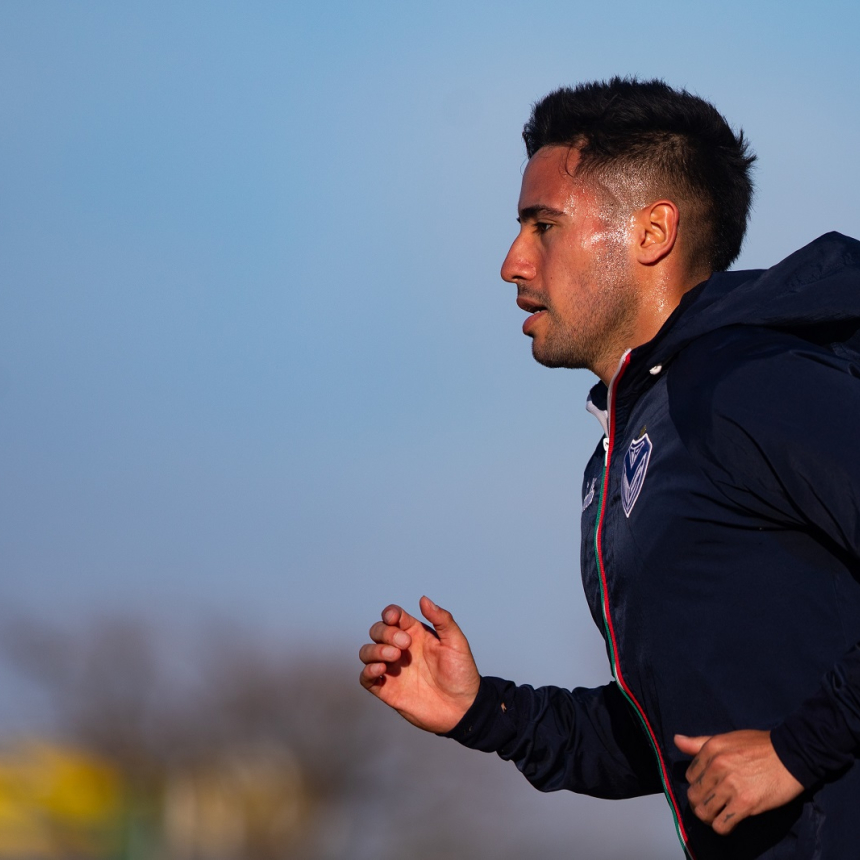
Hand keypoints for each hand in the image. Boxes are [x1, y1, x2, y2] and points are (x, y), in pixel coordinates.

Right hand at [359, 596, 480, 732]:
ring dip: (375, 650)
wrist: (462, 708)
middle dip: (385, 633)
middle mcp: (400, 649)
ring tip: (393, 656)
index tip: (394, 619)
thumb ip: (442, 619)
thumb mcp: (456, 642)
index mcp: (415, 633)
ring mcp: (392, 669)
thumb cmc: (462, 673)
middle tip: (404, 645)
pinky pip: (365, 678)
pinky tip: (380, 670)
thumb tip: (423, 599)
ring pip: (367, 651)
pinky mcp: (387, 689)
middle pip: (377, 631)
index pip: (393, 616)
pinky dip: (367, 671)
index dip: (389, 614)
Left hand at [675, 730, 803, 834]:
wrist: (791, 755)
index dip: (698, 783)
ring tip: (719, 814)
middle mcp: (717, 766)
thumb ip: (699, 742)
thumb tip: (676, 740)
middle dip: (701, 803)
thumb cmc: (760, 746)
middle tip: (712, 804)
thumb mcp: (726, 738)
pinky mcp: (745, 804)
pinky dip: (722, 827)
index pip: (689, 776)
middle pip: (694, 795)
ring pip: (704, 812)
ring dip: (709, 817)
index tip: (710, 786)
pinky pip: (721, 824)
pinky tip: (729, 821)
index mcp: (710, 749)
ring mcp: (730, 786)